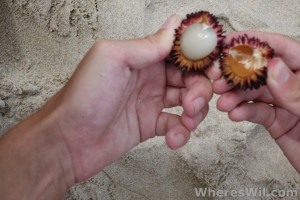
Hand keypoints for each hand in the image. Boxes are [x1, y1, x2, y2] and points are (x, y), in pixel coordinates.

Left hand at [48, 15, 212, 181]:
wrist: (68, 140)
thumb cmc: (84, 97)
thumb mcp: (113, 58)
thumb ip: (146, 45)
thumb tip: (173, 26)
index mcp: (141, 58)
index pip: (179, 51)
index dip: (198, 58)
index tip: (211, 67)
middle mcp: (149, 78)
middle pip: (189, 77)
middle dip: (200, 89)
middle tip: (194, 101)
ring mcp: (151, 102)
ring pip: (189, 101)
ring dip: (196, 111)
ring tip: (187, 120)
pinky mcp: (150, 125)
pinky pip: (177, 126)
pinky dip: (181, 133)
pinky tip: (174, 138)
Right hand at [213, 31, 299, 172]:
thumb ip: (296, 91)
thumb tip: (273, 66)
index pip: (284, 49)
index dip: (257, 43)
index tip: (232, 42)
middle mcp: (295, 85)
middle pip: (262, 72)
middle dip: (238, 74)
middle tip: (219, 79)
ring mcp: (284, 103)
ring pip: (255, 93)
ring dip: (236, 96)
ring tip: (222, 102)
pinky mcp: (277, 121)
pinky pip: (257, 113)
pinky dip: (243, 112)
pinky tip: (234, 114)